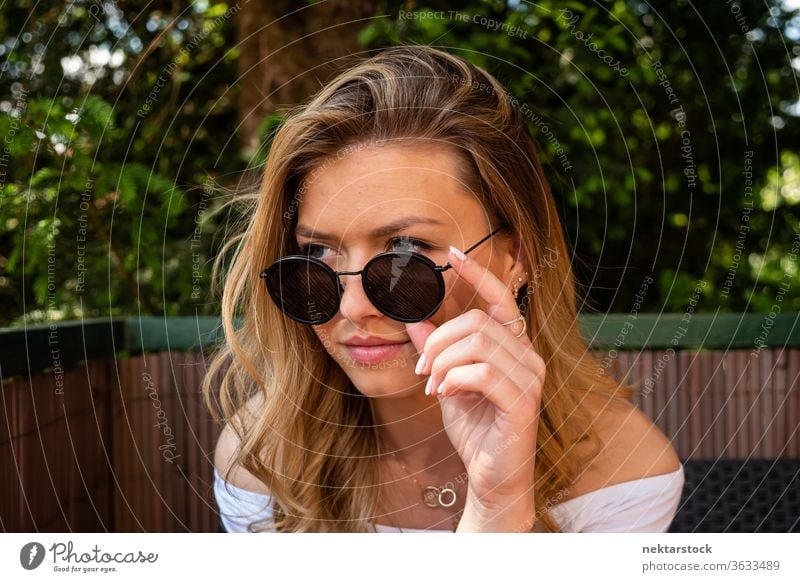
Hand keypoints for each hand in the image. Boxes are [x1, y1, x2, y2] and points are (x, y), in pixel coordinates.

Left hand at [405, 245, 544, 529]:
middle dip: (439, 341)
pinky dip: (454, 379)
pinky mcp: (523, 400)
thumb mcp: (447, 383)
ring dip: (442, 362)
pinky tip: (445, 395)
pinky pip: (482, 372)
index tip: (453, 253)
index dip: (478, 274)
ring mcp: (530, 377)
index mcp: (514, 347)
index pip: (500, 299)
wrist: (489, 476)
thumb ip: (437, 351)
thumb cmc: (475, 430)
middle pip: (477, 321)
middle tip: (422, 369)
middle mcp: (528, 356)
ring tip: (433, 385)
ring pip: (477, 343)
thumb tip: (415, 318)